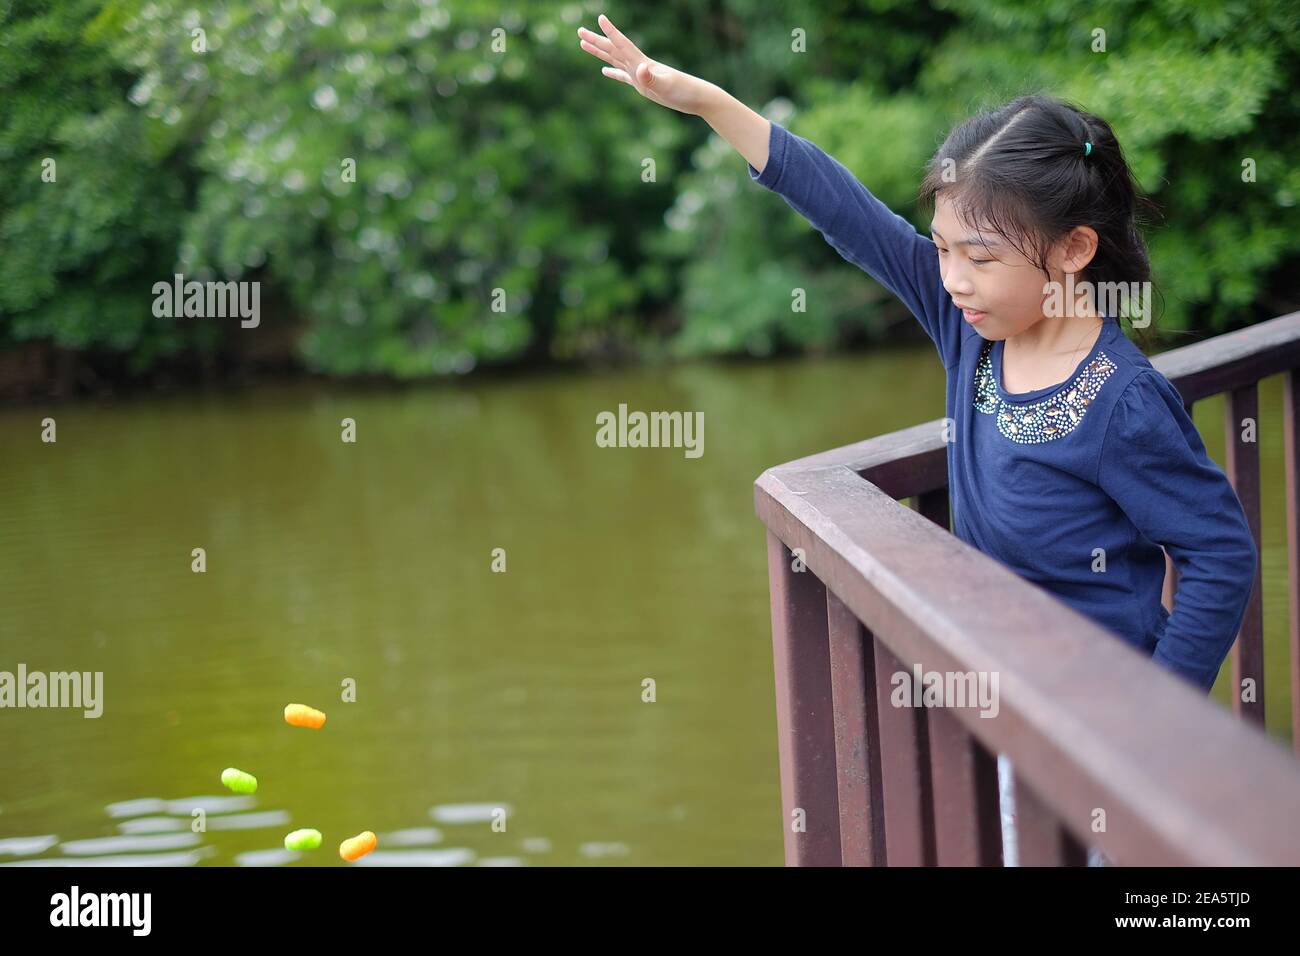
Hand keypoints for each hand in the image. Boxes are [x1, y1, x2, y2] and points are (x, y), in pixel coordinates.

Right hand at [577, 14, 712, 115]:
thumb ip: (651, 77)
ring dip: (600, 52)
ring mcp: (640, 75)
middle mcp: (639, 66)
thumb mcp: (666, 86)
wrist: (697, 98)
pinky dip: (613, 73)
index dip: (611, 32)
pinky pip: (623, 77)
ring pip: (615, 60)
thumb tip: (640, 68)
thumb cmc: (684, 91)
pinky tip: (604, 72)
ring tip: (583, 44)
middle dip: (596, 40)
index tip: (600, 19)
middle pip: (613, 49)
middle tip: (579, 31)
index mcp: (642, 63)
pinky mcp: (643, 85)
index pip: (623, 45)